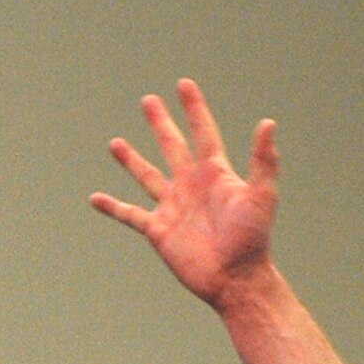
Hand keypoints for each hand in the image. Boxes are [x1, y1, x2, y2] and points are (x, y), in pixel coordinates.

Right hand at [90, 79, 279, 310]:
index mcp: (215, 173)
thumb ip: (263, 160)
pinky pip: (129, 215)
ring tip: (115, 143)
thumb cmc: (252, 239)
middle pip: (172, 146)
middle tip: (148, 101)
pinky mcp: (158, 230)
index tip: (184, 85)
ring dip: (131, 159)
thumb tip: (268, 122)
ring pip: (147, 176)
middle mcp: (191, 185)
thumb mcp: (261, 195)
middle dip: (161, 123)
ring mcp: (173, 207)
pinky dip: (112, 207)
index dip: (194, 109)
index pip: (203, 132)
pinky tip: (95, 199)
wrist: (235, 278)